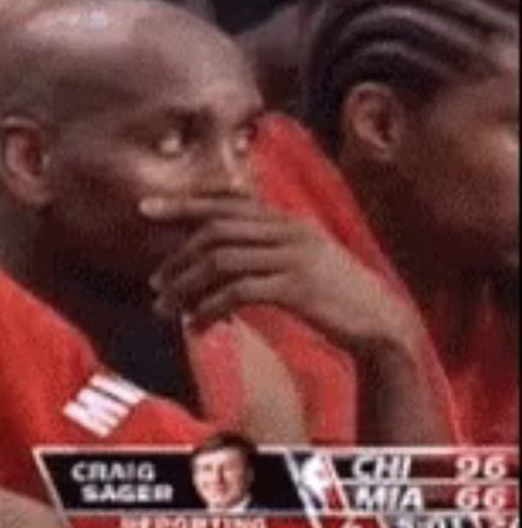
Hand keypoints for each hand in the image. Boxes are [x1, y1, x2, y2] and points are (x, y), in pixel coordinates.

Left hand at [142, 195, 415, 357]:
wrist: (382, 323)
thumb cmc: (334, 297)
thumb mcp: (300, 261)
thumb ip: (264, 248)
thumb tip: (214, 255)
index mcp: (287, 220)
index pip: (226, 202)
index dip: (184, 202)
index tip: (145, 207)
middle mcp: (289, 230)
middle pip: (216, 229)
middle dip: (177, 255)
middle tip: (153, 284)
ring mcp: (294, 257)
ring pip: (221, 261)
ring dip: (187, 287)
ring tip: (166, 310)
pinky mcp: (297, 287)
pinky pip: (238, 292)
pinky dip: (210, 308)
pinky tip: (198, 325)